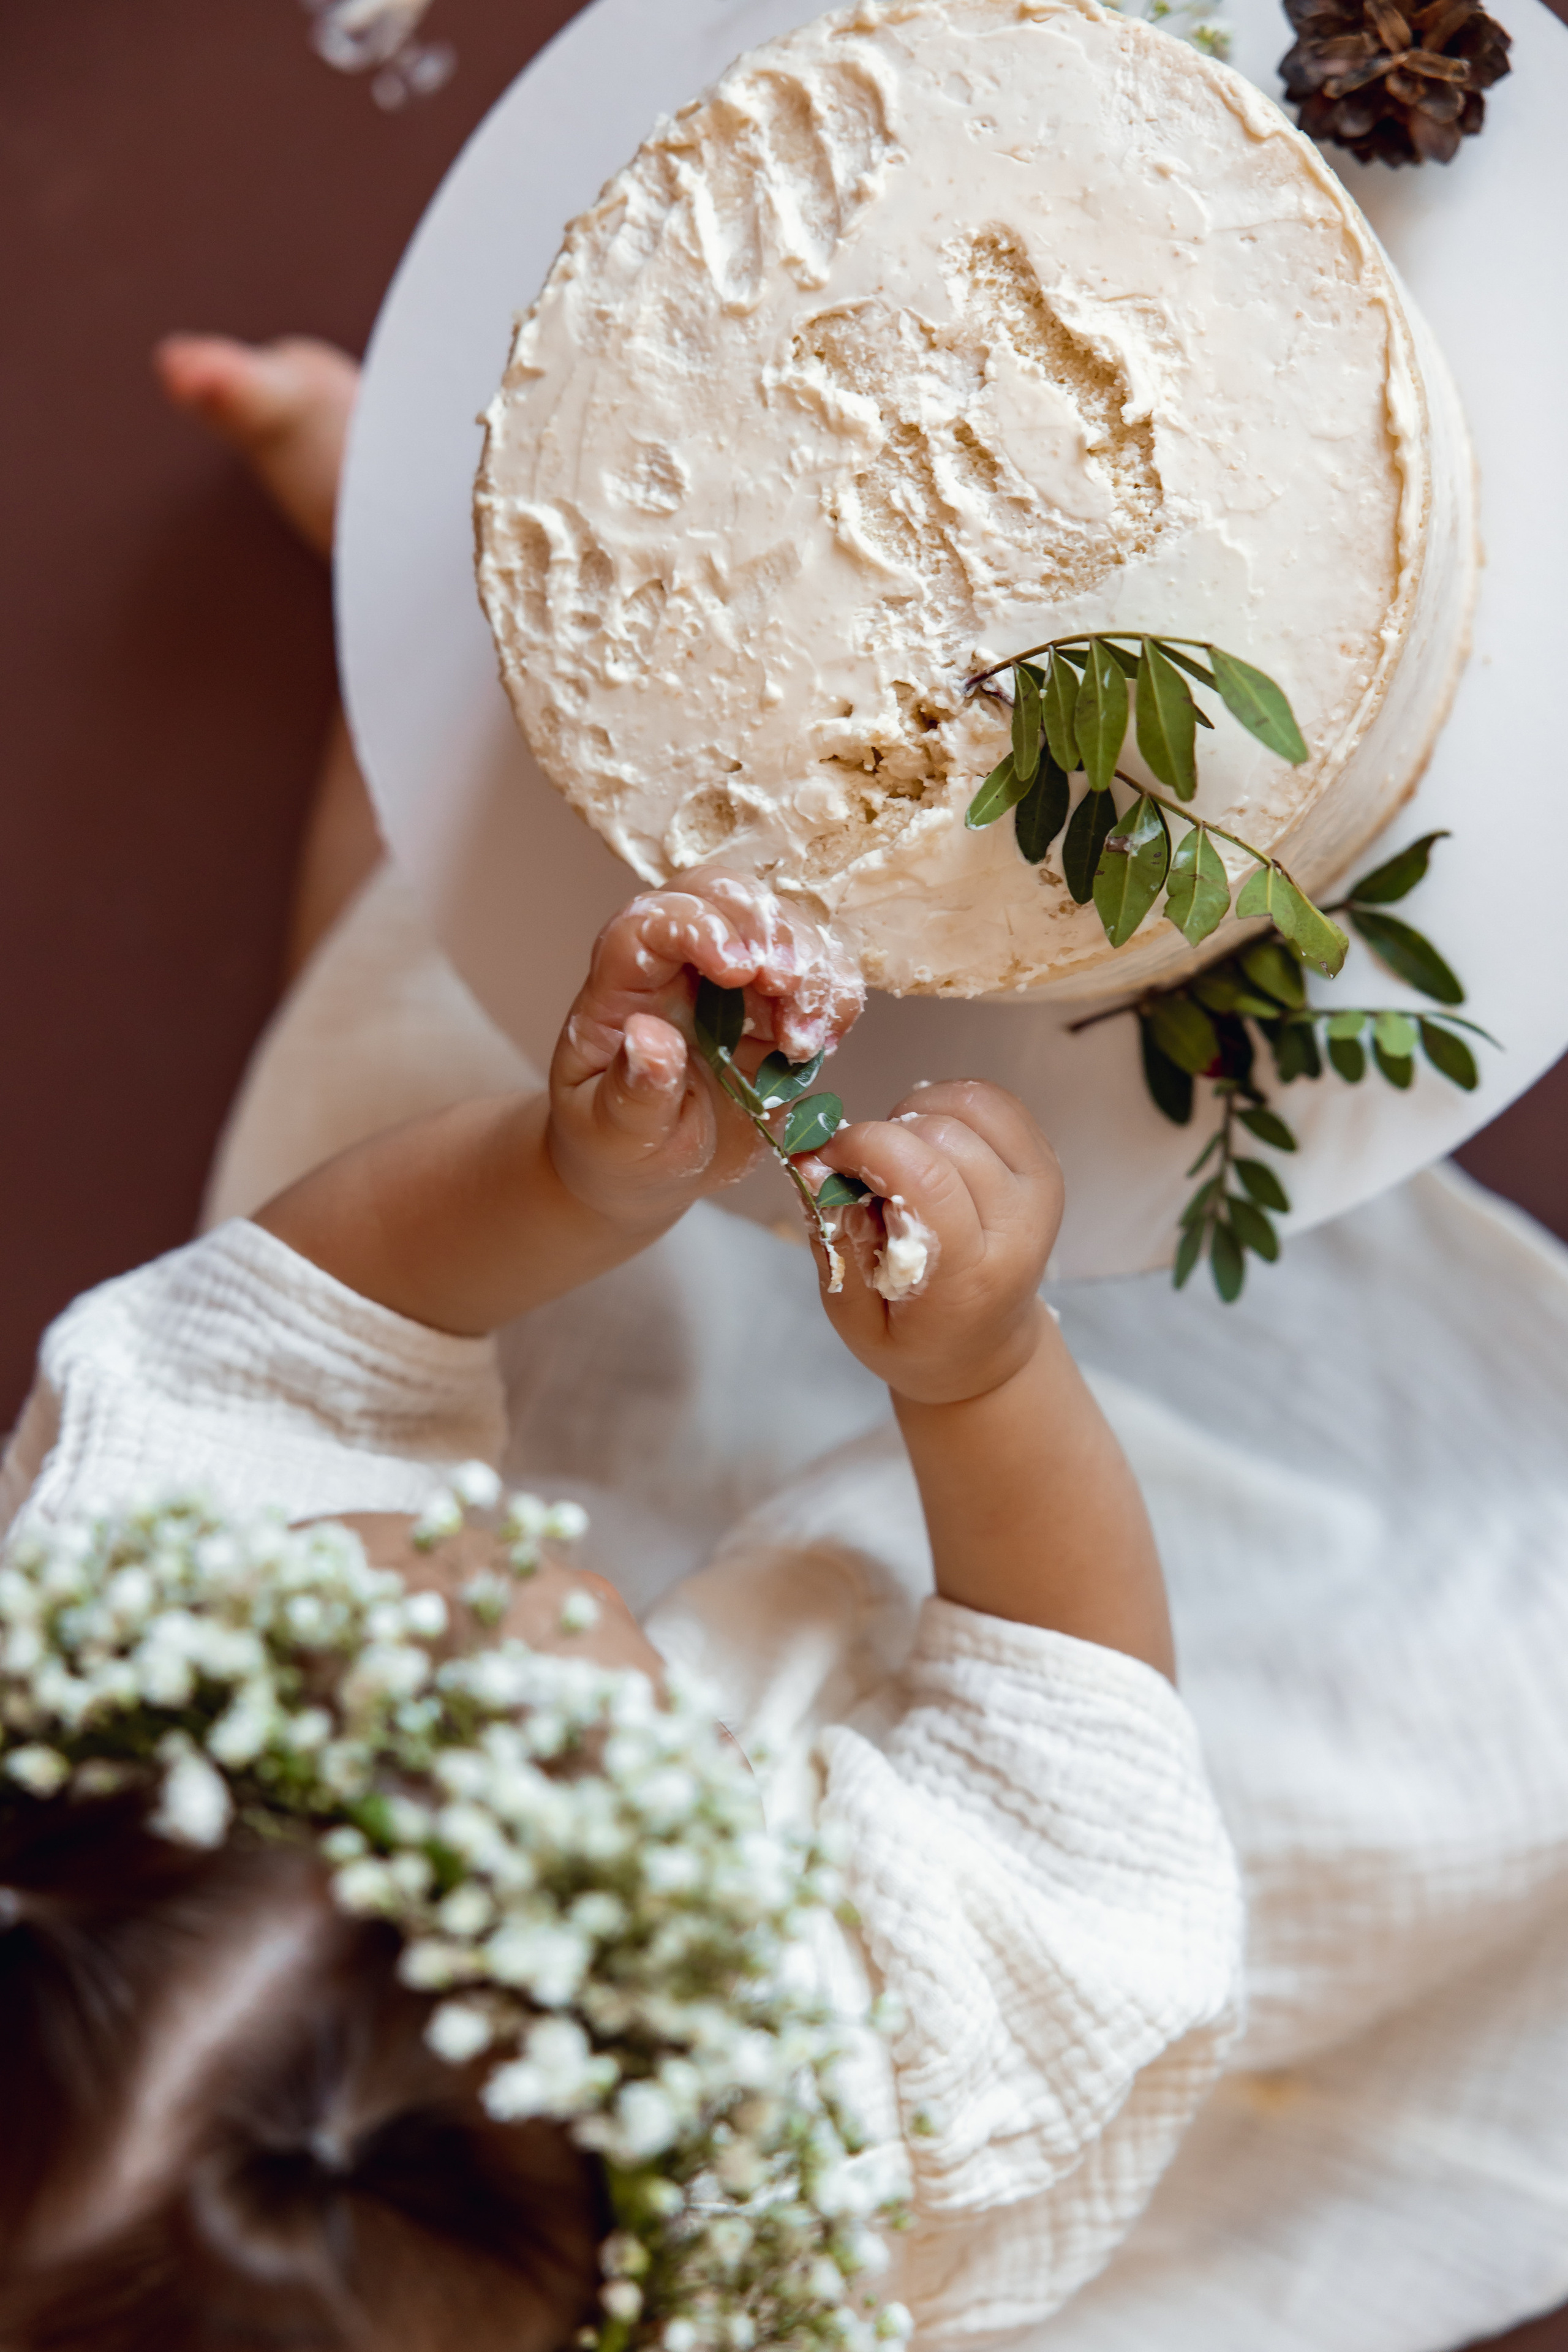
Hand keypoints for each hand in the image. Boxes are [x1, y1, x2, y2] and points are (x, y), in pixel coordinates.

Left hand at [548, 870, 863, 1233]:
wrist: (650, 1172)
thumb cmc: (619, 1148)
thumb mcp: (616, 1133)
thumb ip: (633, 1090)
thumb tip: (648, 1037)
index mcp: (623, 985)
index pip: (652, 920)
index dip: (698, 926)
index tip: (738, 970)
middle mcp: (677, 966)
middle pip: (722, 896)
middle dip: (766, 927)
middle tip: (787, 986)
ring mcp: (731, 981)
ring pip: (780, 924)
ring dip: (811, 967)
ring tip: (803, 1040)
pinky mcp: (776, 1006)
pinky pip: (819, 971)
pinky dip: (836, 995)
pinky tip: (823, 1042)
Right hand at [808, 1080, 1062, 1405]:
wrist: (985, 1348)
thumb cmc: (913, 1337)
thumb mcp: (856, 1317)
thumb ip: (834, 1242)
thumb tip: (811, 1164)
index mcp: (972, 1275)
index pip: (928, 1181)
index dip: (868, 1148)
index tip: (832, 1159)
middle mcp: (1020, 1226)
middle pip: (946, 1135)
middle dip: (887, 1136)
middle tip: (866, 1172)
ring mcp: (1040, 1188)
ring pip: (971, 1104)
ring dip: (918, 1114)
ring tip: (900, 1157)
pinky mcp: (1044, 1161)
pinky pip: (991, 1099)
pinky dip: (947, 1104)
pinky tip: (928, 1141)